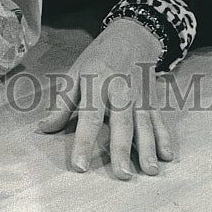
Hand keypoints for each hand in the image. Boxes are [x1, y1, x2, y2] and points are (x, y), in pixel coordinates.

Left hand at [39, 19, 173, 179]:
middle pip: (121, 122)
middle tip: (122, 175)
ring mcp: (139, 96)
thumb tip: (44, 128)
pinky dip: (164, 137)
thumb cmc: (98, 58)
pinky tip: (167, 156)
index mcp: (96, 82)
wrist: (131, 36)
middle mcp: (120, 90)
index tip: (80, 166)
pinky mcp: (152, 100)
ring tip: (150, 171)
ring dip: (148, 148)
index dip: (84, 142)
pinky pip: (159, 120)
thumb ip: (63, 103)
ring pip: (144, 124)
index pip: (89, 116)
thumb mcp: (76, 73)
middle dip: (122, 149)